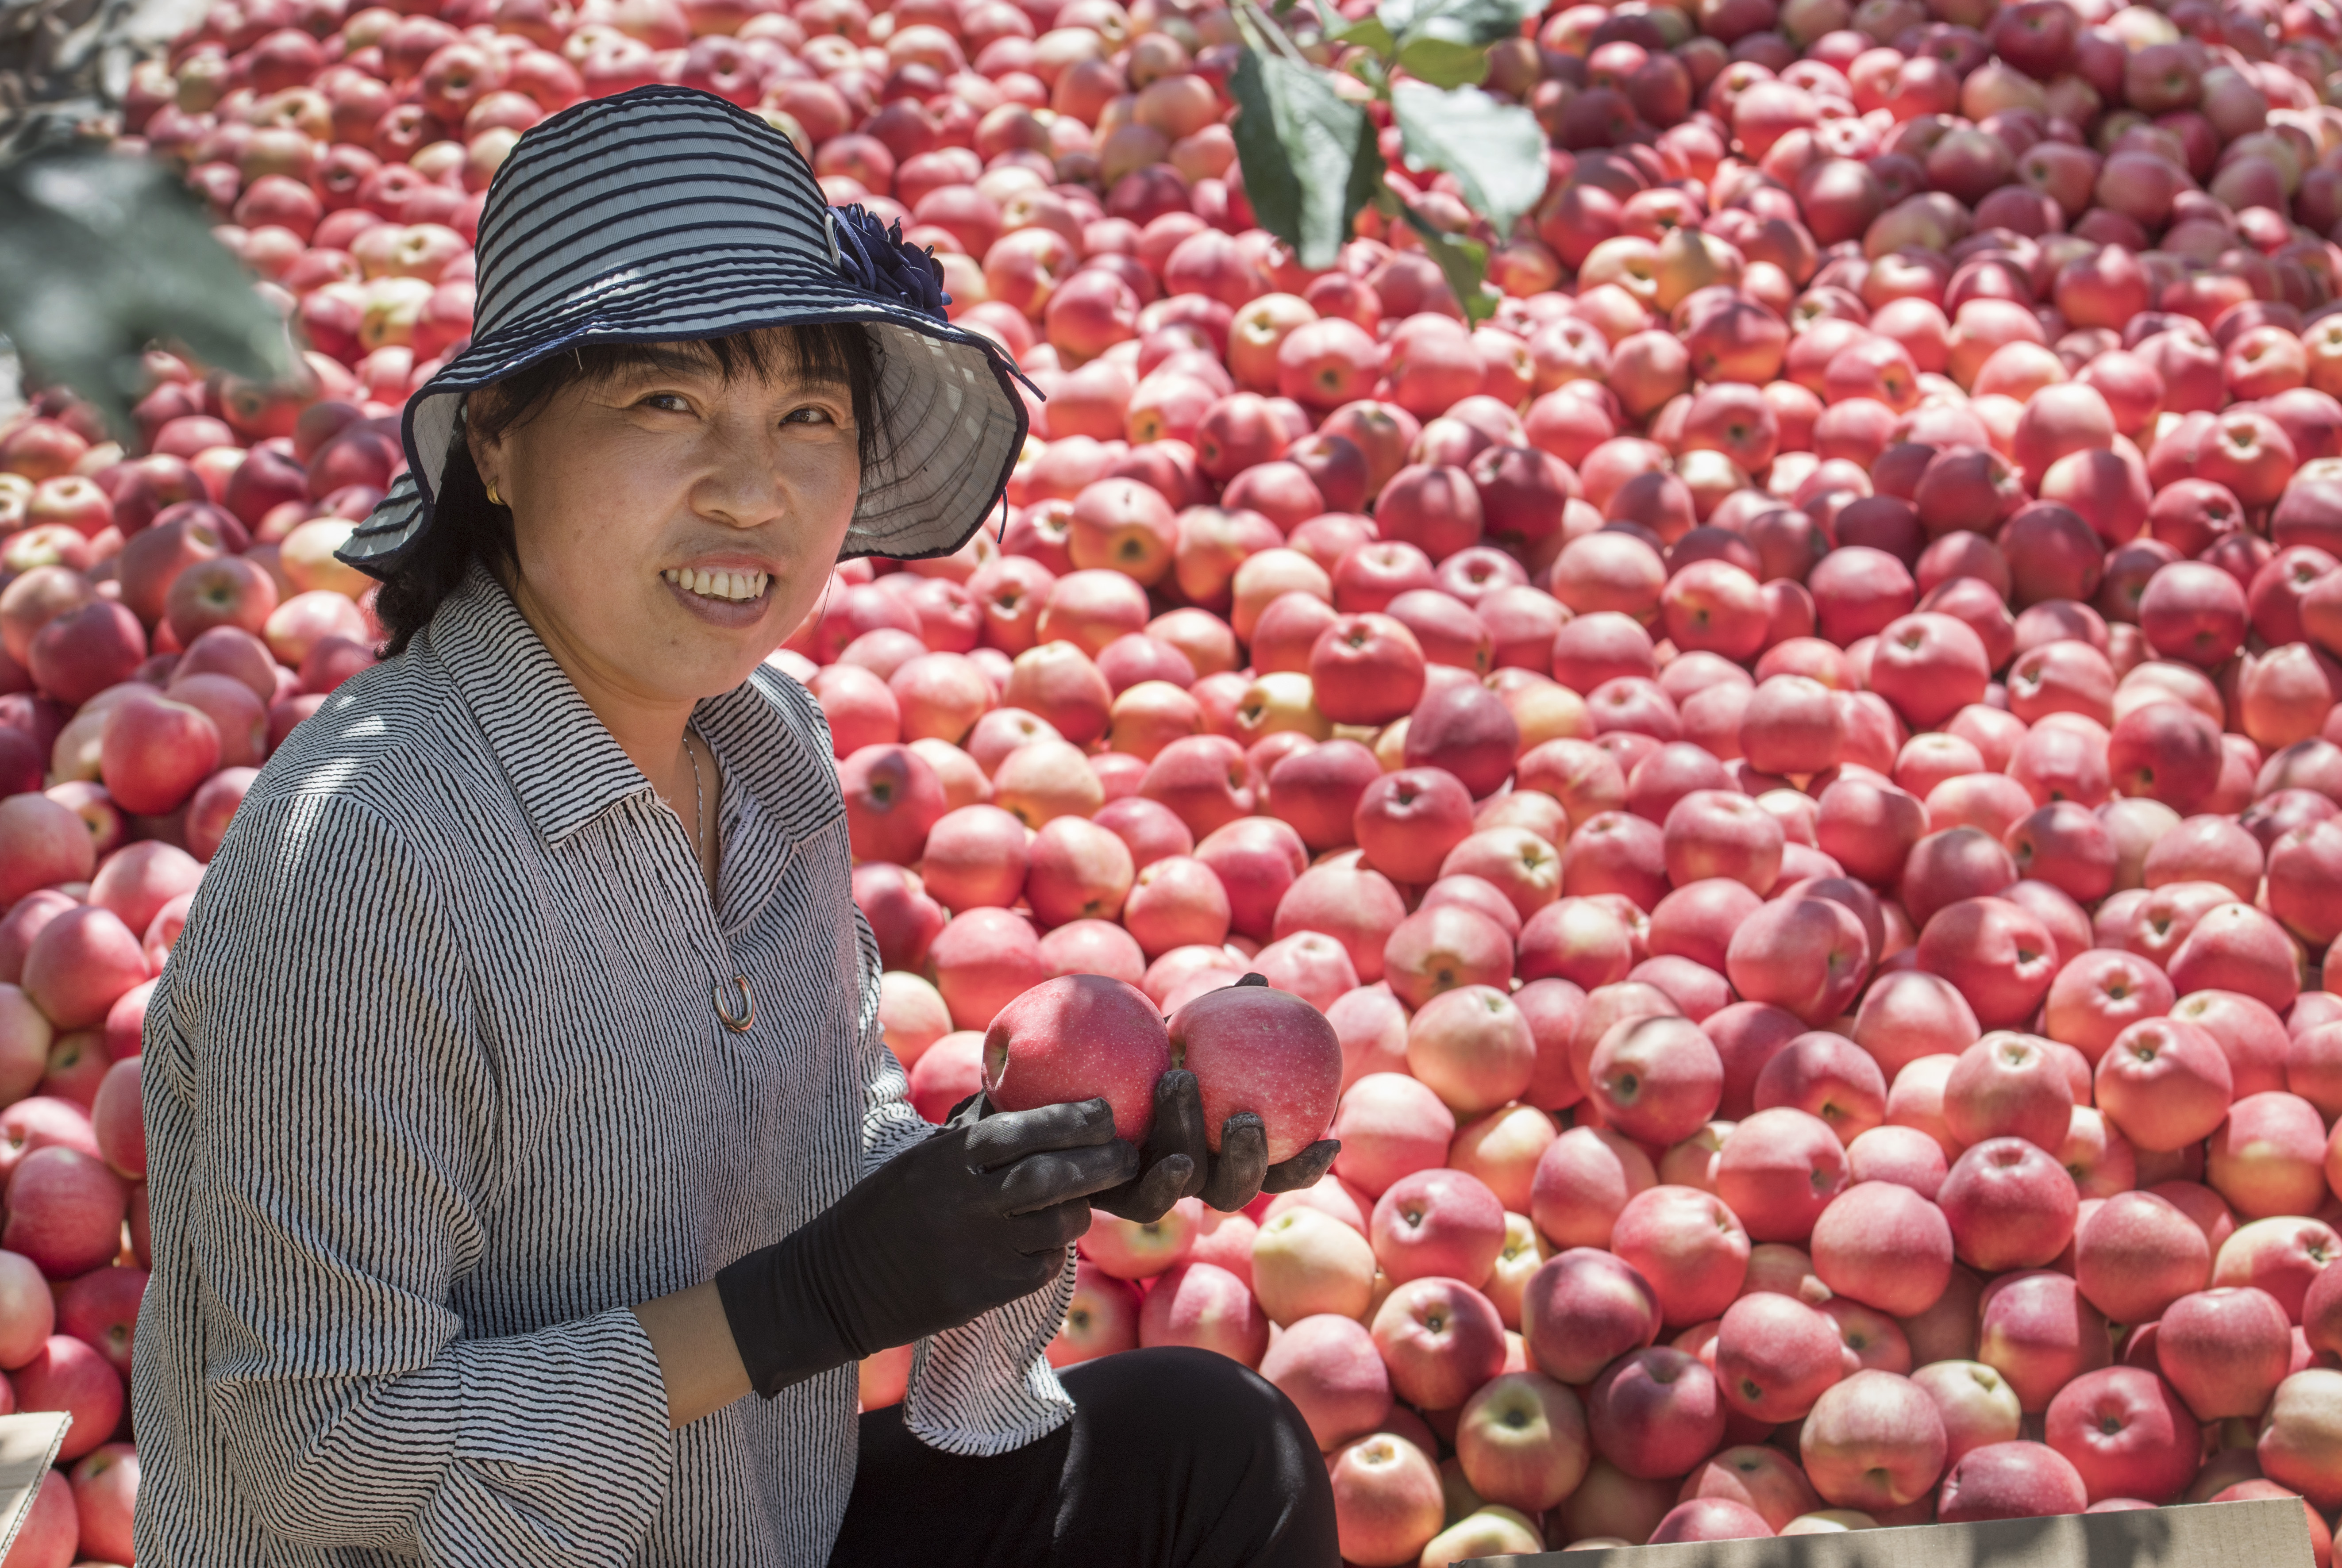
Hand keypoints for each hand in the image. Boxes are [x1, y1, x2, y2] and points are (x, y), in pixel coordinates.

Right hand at [715, 1099, 1137, 1396]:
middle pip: (1053, 1177)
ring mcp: (975, 1250)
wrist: (836, 1283)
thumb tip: (1033, 1101)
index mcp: (948, 1158)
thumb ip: (975, 1137)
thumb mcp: (923, 1158)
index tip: (1106, 1114)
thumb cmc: (886, 1208)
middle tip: (1126, 1156)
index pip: (1027, 1128)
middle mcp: (964, 1201)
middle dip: (1101, 1164)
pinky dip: (1052, 1252)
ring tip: (1083, 1201)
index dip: (1075, 1120)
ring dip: (1078, 1211)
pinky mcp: (980, 1293)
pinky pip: (1041, 1267)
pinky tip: (1046, 1242)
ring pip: (1057, 1226)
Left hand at [950, 976, 1341, 1224]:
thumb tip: (1258, 977)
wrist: (1061, 1089)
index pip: (1276, 1167)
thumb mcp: (1178, 1034)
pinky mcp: (1114, 1196)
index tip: (1330, 1136)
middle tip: (1245, 1116)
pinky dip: (1159, 1179)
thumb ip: (1219, 1013)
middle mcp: (1194, 1173)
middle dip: (1250, 1159)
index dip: (1307, 1162)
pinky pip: (1142, 1199)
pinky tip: (1163, 1153)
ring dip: (1191, 1136)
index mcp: (1221, 1146)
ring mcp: (1155, 1186)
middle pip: (1237, 1186)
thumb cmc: (1138, 1057)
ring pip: (1190, 1185)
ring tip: (1181, 1081)